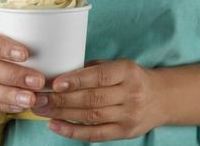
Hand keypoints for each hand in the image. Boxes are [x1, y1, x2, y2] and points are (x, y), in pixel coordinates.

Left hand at [31, 59, 164, 141]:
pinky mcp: (124, 133)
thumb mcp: (117, 66)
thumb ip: (92, 69)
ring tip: (41, 110)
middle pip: (92, 99)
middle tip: (39, 98)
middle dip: (61, 99)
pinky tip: (55, 125)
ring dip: (62, 114)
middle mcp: (130, 94)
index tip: (55, 83)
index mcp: (127, 72)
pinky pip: (95, 134)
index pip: (99, 76)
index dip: (76, 80)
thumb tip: (58, 74)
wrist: (160, 98)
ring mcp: (128, 116)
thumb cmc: (130, 78)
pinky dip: (73, 131)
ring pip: (91, 117)